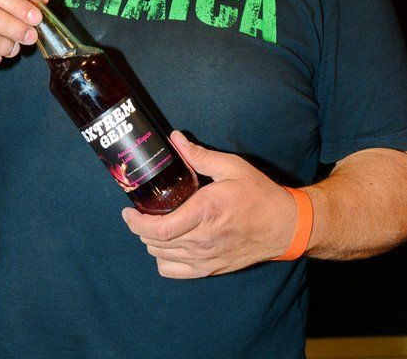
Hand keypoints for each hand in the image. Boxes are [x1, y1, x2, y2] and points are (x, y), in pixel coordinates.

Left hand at [122, 131, 296, 277]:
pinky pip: (174, 272)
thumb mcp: (231, 167)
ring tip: (153, 224)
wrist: (283, 225)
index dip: (136, 223)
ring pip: (161, 257)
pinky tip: (168, 244)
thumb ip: (199, 155)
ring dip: (151, 241)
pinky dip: (163, 260)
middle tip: (139, 212)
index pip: (159, 229)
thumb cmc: (258, 194)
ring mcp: (206, 258)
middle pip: (155, 243)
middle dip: (140, 228)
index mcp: (204, 212)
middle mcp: (202, 240)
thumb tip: (174, 139)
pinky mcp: (211, 269)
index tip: (128, 211)